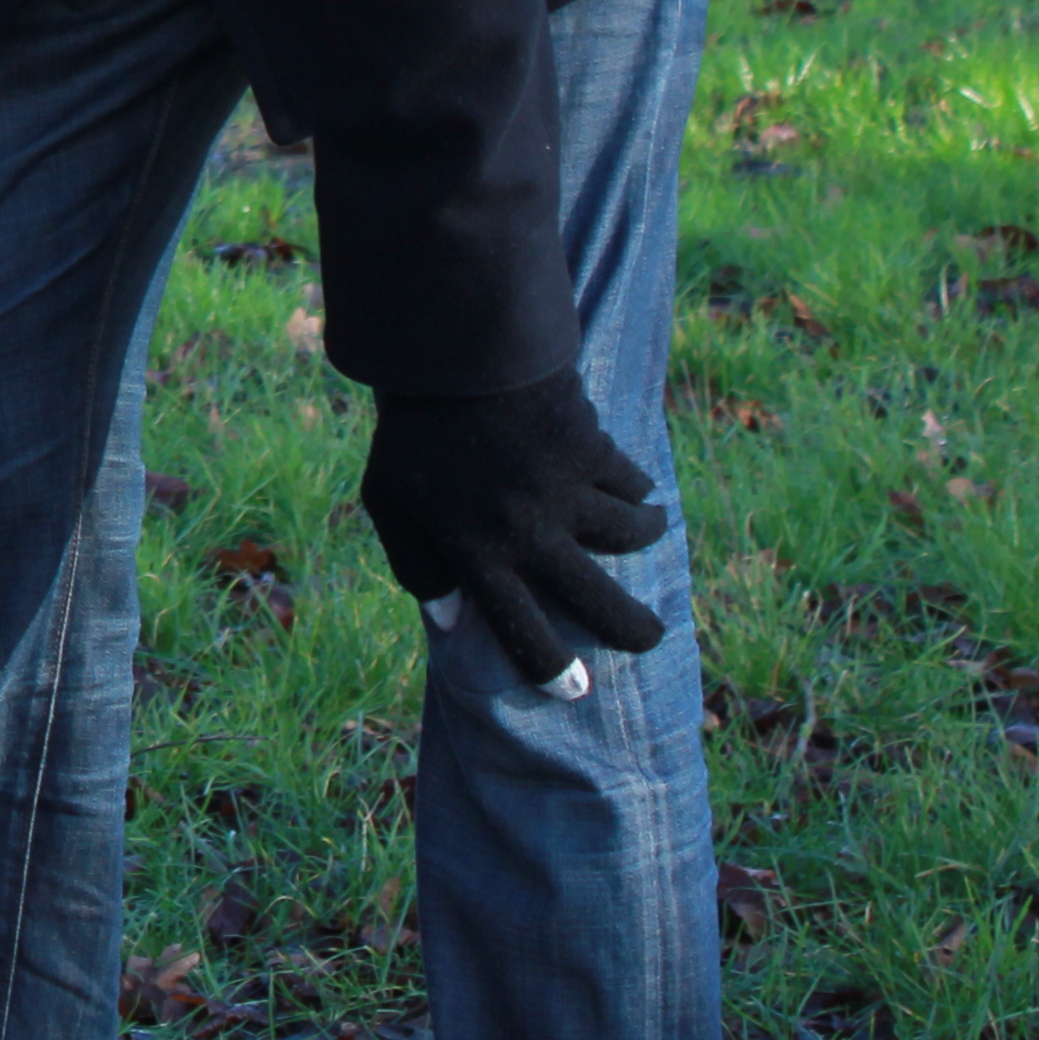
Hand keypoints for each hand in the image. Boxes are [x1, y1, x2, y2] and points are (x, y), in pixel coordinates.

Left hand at [358, 369, 674, 688]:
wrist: (448, 351)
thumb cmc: (411, 430)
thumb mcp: (389, 500)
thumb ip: (418, 565)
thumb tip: (451, 623)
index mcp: (476, 554)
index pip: (523, 633)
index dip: (552, 671)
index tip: (576, 689)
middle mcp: (529, 535)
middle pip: (601, 604)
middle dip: (634, 631)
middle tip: (649, 638)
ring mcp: (566, 494)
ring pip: (631, 538)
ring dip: (642, 537)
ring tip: (643, 532)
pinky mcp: (594, 452)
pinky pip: (634, 484)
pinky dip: (638, 487)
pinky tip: (633, 485)